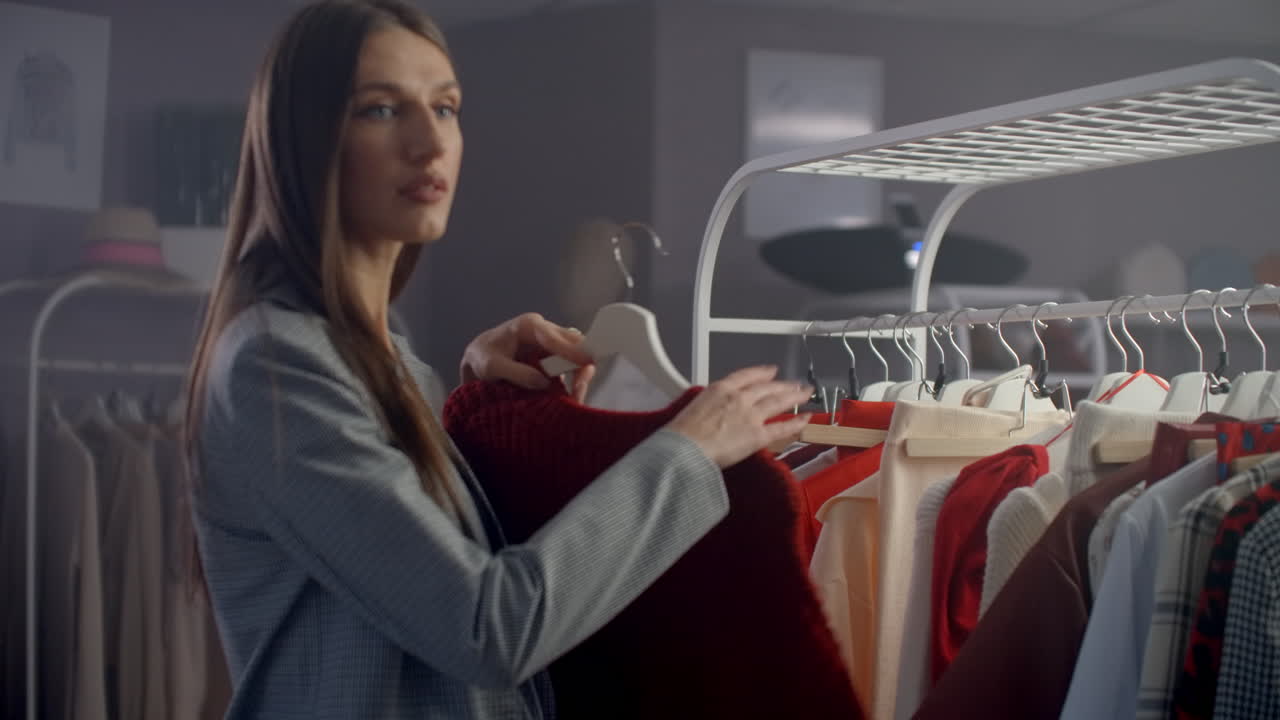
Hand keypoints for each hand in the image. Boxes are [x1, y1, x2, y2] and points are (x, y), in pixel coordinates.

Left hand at [460, 313, 597, 401]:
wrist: (477, 359)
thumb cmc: (483, 358)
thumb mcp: (492, 367)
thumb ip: (517, 373)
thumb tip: (544, 382)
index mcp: (529, 325)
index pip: (556, 337)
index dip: (572, 351)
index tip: (586, 365)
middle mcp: (545, 330)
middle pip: (575, 343)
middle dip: (582, 365)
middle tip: (579, 387)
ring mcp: (551, 344)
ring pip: (577, 356)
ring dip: (580, 375)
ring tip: (575, 396)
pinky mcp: (553, 358)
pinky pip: (571, 367)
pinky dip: (573, 381)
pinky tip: (570, 396)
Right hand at [665, 365, 812, 468]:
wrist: (684, 448)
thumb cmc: (681, 434)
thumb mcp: (693, 408)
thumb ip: (709, 405)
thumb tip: (715, 411)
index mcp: (720, 389)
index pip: (746, 375)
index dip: (761, 372)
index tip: (771, 371)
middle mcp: (738, 398)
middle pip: (767, 387)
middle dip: (783, 384)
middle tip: (795, 384)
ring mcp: (750, 415)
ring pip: (777, 401)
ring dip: (794, 396)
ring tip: (805, 393)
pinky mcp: (757, 435)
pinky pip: (781, 427)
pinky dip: (796, 423)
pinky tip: (806, 419)